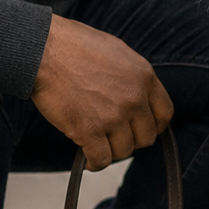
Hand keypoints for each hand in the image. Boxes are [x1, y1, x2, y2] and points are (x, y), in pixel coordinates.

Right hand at [31, 14, 173, 170]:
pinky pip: (101, 159)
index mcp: (144, 76)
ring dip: (111, 151)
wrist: (43, 51)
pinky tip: (87, 159)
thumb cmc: (73, 46)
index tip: (140, 129)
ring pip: (124, 151)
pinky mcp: (90, 131)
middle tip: (115, 137)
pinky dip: (94, 163)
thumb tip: (137, 97)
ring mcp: (113, 116)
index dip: (154, 126)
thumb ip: (132, 77)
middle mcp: (134, 98)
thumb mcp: (117, 52)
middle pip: (146, 136)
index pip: (164, 114)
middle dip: (131, 139)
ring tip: (98, 145)